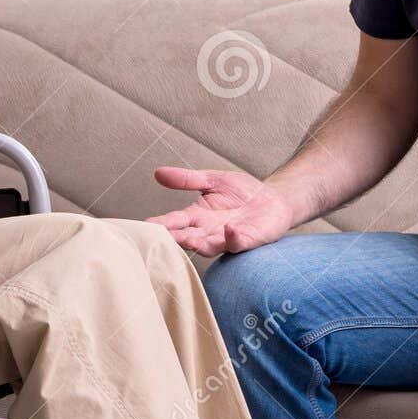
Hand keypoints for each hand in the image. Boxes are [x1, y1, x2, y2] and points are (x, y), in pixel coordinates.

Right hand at [147, 166, 296, 257]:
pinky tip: (229, 230)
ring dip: (198, 244)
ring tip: (188, 239)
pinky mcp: (247, 240)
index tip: (144, 225)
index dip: (160, 223)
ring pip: (208, 246)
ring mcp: (227, 238)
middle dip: (175, 238)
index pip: (174, 221)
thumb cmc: (242, 192)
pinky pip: (238, 243)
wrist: (273, 199)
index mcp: (197, 216)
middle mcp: (208, 231)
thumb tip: (158, 172)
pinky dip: (232, 238)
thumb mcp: (212, 180)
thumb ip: (187, 179)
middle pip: (187, 237)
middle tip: (162, 237)